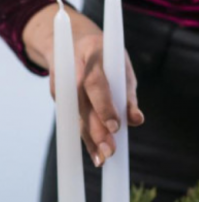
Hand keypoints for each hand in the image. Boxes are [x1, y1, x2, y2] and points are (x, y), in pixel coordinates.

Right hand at [23, 2, 143, 166]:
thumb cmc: (107, 58)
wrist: (71, 41)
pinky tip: (95, 155)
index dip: (105, 105)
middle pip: (84, 103)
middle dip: (98, 129)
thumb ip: (128, 94)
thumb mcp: (121, 67)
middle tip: (111, 151)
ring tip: (103, 160)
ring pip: (77, 114)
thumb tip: (137, 120)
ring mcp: (63, 83)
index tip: (116, 126)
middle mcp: (74, 69)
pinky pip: (74, 119)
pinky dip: (85, 138)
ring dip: (90, 139)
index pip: (98, 83)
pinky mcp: (59, 96)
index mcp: (93, 54)